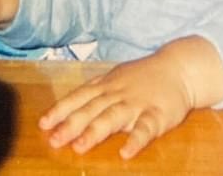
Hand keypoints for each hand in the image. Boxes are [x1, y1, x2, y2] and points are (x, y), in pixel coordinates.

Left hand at [39, 36, 222, 158]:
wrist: (179, 68)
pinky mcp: (158, 114)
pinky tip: (125, 153)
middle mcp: (118, 93)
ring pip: (113, 117)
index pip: (79, 97)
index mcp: (106, 85)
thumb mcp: (116, 78)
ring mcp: (137, 103)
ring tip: (79, 147)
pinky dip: (135, 140)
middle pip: (91, 109)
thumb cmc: (144, 76)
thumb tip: (69, 105)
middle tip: (54, 140)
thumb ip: (95, 91)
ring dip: (95, 131)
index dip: (61, 110)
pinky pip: (146, 128)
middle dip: (71, 124)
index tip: (43, 124)